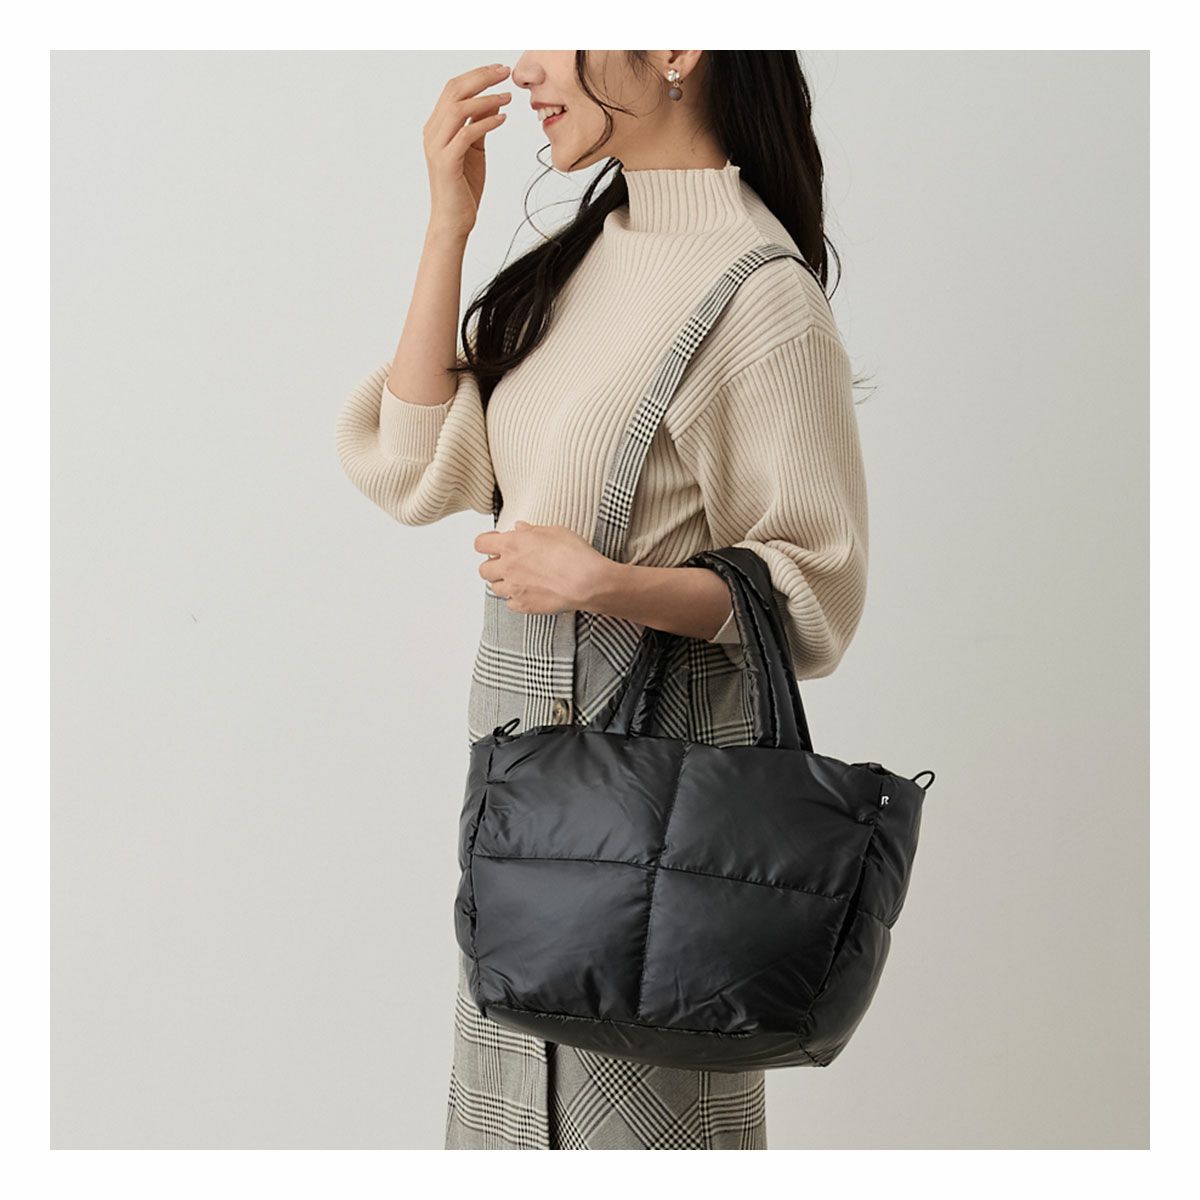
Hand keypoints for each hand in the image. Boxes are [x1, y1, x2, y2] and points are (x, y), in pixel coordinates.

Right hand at [423, 63, 512, 240]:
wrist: (453, 222)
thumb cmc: (463, 188)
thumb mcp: (474, 150)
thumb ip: (477, 125)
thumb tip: (490, 101)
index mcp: (436, 127)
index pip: (453, 89)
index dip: (476, 75)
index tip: (500, 70)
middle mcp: (432, 133)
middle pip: (454, 92)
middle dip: (481, 78)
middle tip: (505, 72)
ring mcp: (437, 147)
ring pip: (458, 109)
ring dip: (486, 99)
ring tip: (507, 98)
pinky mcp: (447, 163)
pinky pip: (466, 134)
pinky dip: (486, 122)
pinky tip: (502, 119)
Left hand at [474, 521, 614, 614]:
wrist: (586, 582)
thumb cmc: (574, 555)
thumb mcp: (554, 532)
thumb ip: (532, 531)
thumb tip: (521, 528)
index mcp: (511, 545)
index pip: (480, 544)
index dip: (485, 542)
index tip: (492, 542)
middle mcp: (508, 567)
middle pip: (483, 569)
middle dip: (492, 565)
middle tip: (505, 563)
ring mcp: (514, 589)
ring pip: (494, 588)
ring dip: (503, 583)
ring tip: (518, 579)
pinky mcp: (524, 606)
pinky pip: (510, 604)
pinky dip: (515, 599)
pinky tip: (527, 593)